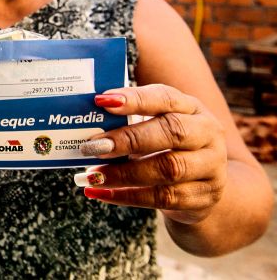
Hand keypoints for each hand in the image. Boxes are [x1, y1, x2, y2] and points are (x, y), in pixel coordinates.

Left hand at [76, 84, 226, 224]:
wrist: (205, 184)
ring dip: (124, 173)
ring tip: (93, 175)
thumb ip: (128, 121)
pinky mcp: (204, 197)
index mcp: (191, 107)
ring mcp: (211, 166)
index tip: (102, 101)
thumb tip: (85, 123)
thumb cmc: (168, 146)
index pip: (165, 97)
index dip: (135, 99)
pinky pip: (164, 198)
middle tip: (93, 146)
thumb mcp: (156, 125)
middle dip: (128, 139)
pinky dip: (128, 196)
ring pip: (168, 169)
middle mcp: (207, 133)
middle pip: (172, 132)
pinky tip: (102, 193)